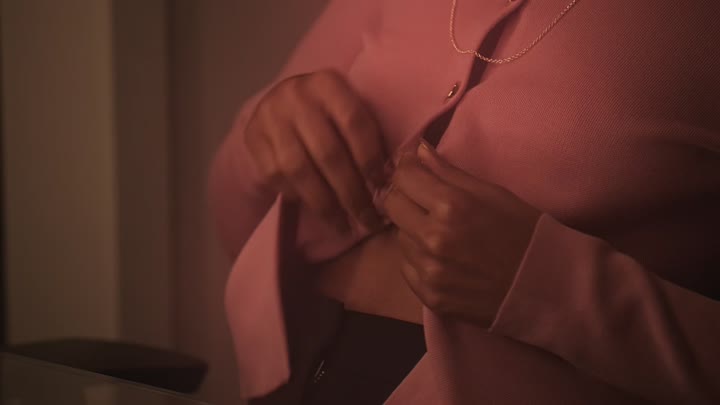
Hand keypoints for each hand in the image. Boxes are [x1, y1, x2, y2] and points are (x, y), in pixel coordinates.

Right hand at [245, 70, 386, 231]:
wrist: (278, 103)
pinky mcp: (253, 139)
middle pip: (328, 152)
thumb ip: (366, 136)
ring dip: (325, 203)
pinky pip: (277, 176)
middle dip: (351, 192)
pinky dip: (299, 196)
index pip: (354, 123)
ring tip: (343, 224)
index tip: (382, 186)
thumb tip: (389, 180)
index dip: (370, 158)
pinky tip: (316, 207)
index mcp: (328, 83)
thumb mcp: (347, 110)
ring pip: (300, 169)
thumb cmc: (326, 113)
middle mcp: (296, 96)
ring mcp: (270, 118)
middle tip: (367, 218)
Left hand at [382, 142, 541, 326]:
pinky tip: (443, 259)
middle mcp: (433, 238)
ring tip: (441, 233)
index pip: (403, 176)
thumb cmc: (525, 232)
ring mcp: (429, 271)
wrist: (549, 288)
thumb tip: (416, 150)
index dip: (408, 170)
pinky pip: (407, 268)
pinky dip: (418, 260)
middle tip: (424, 200)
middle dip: (405, 197)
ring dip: (412, 230)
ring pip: (399, 238)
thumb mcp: (493, 193)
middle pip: (392, 205)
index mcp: (451, 206)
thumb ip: (449, 172)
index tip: (416, 170)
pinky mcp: (430, 297)